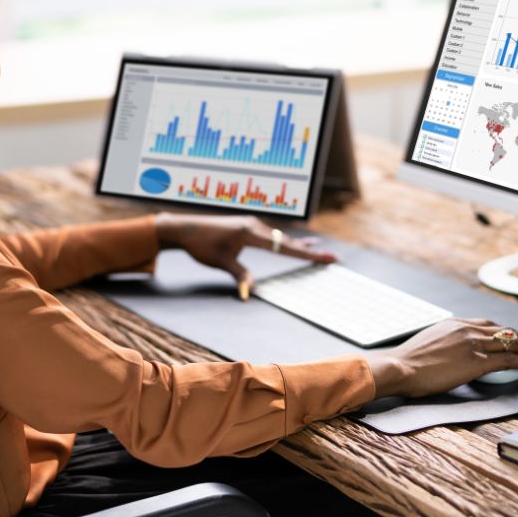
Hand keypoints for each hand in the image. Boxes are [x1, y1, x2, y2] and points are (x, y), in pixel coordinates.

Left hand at [154, 213, 336, 298]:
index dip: (307, 254)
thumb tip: (249, 292)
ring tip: (321, 253)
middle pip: (288, 242)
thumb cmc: (202, 245)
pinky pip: (273, 236)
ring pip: (281, 239)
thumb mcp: (221, 262)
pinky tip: (301, 241)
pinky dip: (288, 242)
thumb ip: (239, 274)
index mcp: (250, 233)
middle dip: (310, 252)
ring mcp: (252, 224)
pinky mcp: (248, 226)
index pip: (285, 247)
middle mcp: (255, 225)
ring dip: (300, 246)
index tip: (325, 256)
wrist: (185, 228)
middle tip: (332, 258)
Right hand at [365, 319, 517, 398]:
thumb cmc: (409, 363)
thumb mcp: (430, 345)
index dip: (512, 333)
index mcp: (456, 324)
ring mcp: (473, 344)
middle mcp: (468, 329)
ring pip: (514, 343)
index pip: (492, 326)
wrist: (400, 367)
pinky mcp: (476, 361)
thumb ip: (447, 344)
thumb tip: (454, 355)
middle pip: (508, 332)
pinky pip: (510, 360)